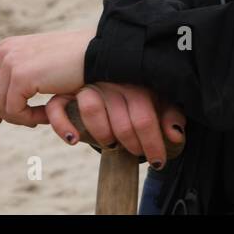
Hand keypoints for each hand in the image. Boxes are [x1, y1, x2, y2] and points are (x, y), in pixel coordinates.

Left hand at [0, 27, 95, 126]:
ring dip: (20, 118)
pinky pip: (13, 111)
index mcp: (7, 47)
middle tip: (30, 120)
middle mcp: (4, 51)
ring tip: (42, 117)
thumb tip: (0, 105)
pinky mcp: (21, 76)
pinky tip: (45, 116)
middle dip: (6, 114)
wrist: (98, 53)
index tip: (1, 118)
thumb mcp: (41, 65)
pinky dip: (28, 119)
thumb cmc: (76, 62)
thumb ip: (20, 76)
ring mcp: (11, 62)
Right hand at [46, 82, 185, 169]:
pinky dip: (62, 125)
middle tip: (136, 154)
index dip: (153, 144)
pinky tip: (73, 141)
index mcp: (137, 81)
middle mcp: (112, 80)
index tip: (159, 162)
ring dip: (102, 134)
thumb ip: (170, 115)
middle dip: (131, 144)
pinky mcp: (64, 92)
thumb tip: (176, 134)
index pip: (145, 117)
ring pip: (91, 108)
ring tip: (110, 145)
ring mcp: (87, 84)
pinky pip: (57, 107)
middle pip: (121, 120)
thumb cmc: (139, 95)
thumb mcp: (159, 101)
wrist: (111, 71)